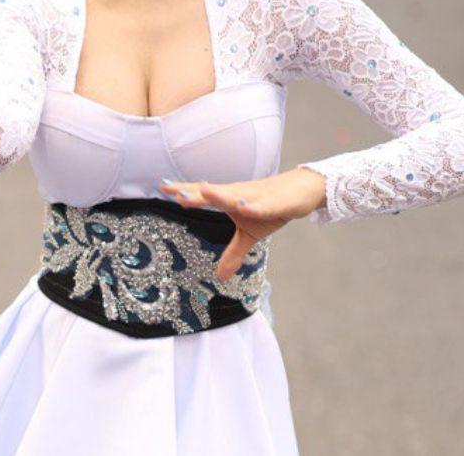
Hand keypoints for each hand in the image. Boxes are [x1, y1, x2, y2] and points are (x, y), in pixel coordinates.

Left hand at [160, 168, 326, 281]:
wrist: (301, 190)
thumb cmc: (271, 207)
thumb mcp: (250, 235)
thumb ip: (233, 253)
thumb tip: (219, 277)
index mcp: (230, 200)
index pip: (203, 195)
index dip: (184, 190)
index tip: (162, 186)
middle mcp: (239, 195)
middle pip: (213, 193)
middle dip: (194, 192)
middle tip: (171, 190)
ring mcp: (256, 198)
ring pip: (235, 197)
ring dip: (219, 194)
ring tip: (203, 191)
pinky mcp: (274, 204)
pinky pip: (262, 207)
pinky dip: (253, 207)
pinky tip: (244, 207)